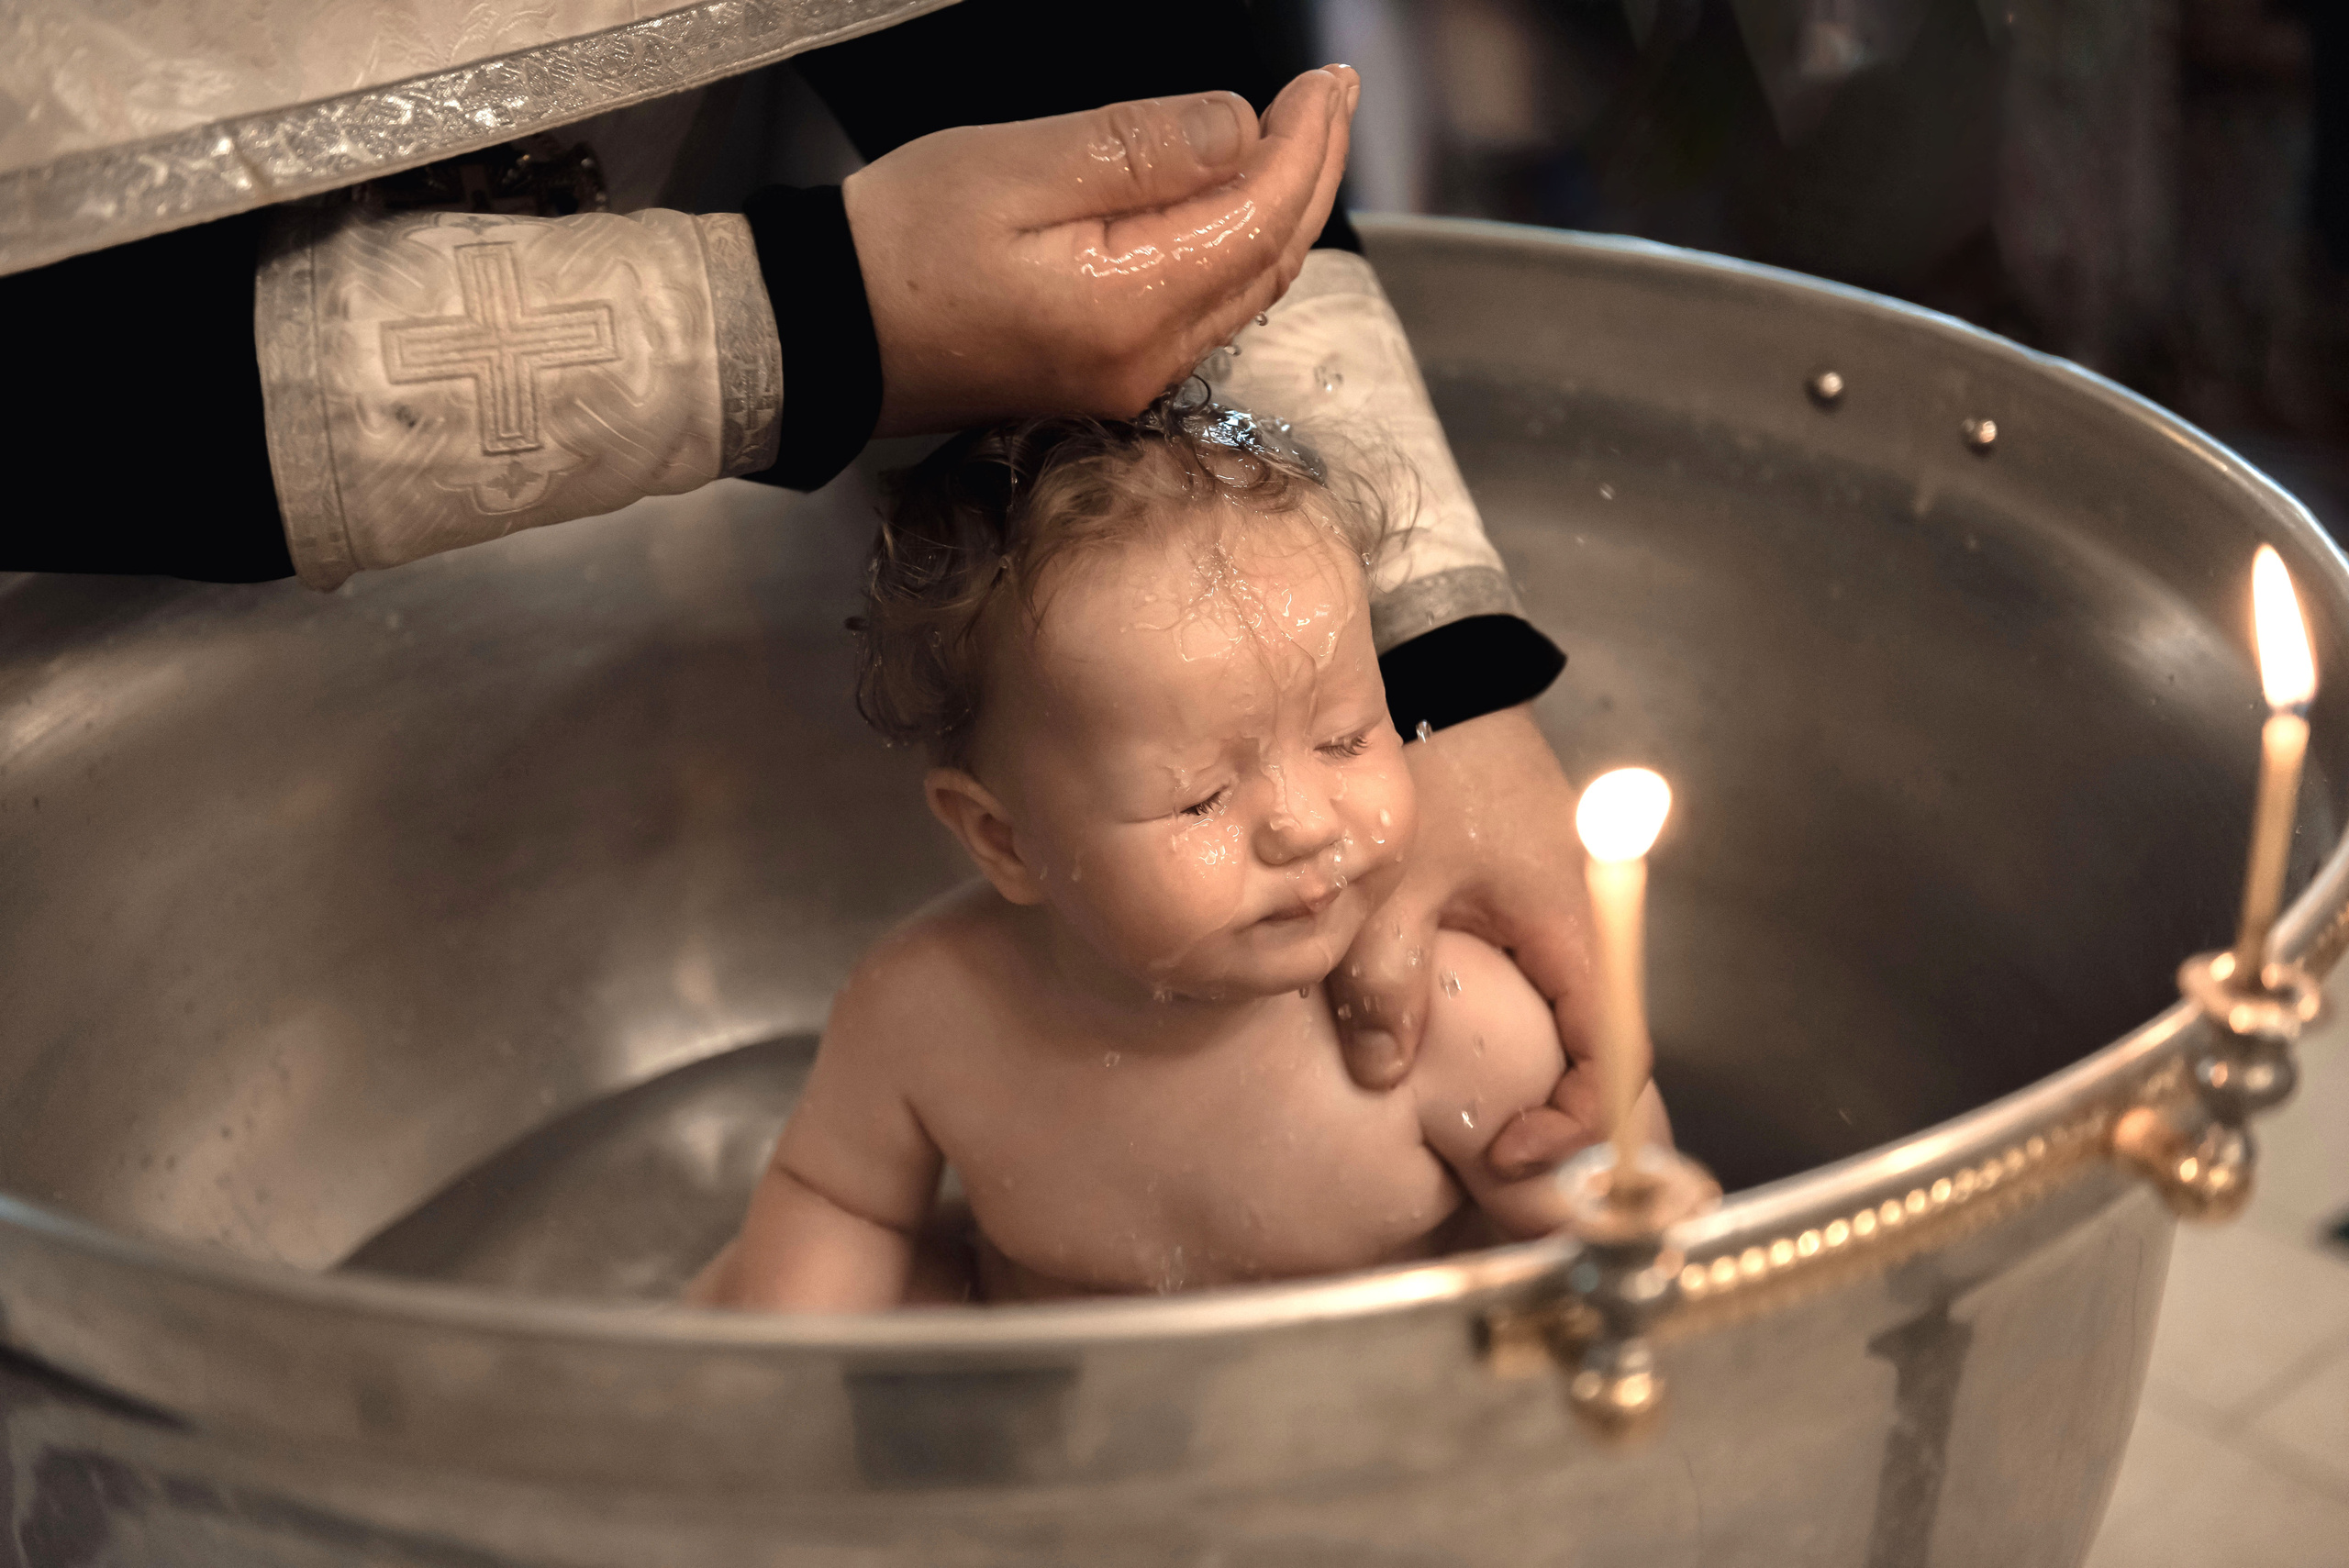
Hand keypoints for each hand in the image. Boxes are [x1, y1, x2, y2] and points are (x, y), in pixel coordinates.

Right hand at [843, 67, 1357, 435]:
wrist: (826, 336)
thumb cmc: (898, 246)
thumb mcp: (1016, 167)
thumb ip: (1137, 150)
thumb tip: (1236, 130)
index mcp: (1131, 306)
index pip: (1258, 218)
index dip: (1304, 145)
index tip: (1325, 82)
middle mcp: (1146, 360)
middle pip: (1269, 259)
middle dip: (1310, 171)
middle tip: (1332, 95)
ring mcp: (1129, 379)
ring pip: (1244, 288)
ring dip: (1281, 207)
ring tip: (1303, 135)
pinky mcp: (1106, 377)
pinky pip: (1203, 307)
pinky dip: (1238, 245)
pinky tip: (1241, 199)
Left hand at [1330, 705, 1632, 1179]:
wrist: (1440, 668)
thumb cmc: (1428, 764)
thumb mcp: (1392, 881)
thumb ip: (1388, 980)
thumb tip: (1384, 1075)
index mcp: (1574, 925)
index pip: (1614, 1054)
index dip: (1574, 1123)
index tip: (1507, 1151)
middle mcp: (1584, 919)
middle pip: (1594, 1043)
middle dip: (1550, 1111)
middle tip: (1486, 1153)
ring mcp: (1558, 901)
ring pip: (1561, 1010)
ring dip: (1525, 1067)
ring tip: (1467, 1113)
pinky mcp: (1523, 886)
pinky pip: (1530, 972)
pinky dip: (1503, 1018)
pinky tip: (1446, 1037)